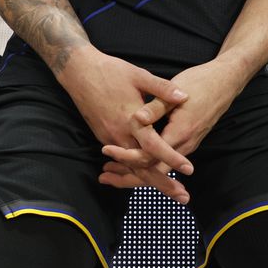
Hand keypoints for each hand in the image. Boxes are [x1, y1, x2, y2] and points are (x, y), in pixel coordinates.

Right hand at [57, 49, 192, 201]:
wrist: (78, 72)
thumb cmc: (110, 71)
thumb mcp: (138, 75)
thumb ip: (162, 88)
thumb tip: (184, 96)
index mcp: (130, 120)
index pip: (154, 146)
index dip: (171, 158)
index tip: (189, 170)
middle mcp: (119, 134)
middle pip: (142, 167)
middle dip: (163, 183)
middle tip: (183, 197)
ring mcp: (109, 138)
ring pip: (132, 167)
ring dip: (151, 181)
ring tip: (170, 191)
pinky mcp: (104, 137)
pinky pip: (123, 160)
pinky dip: (136, 171)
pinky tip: (148, 177)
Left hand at [99, 59, 243, 199]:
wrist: (226, 82)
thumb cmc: (200, 83)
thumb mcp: (176, 91)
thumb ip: (156, 107)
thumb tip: (136, 118)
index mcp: (180, 132)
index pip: (150, 156)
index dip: (127, 156)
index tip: (108, 150)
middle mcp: (185, 144)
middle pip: (153, 172)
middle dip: (128, 177)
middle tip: (103, 177)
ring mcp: (188, 145)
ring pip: (159, 169)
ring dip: (136, 173)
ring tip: (112, 174)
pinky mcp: (188, 141)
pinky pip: (165, 161)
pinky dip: (148, 165)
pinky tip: (133, 162)